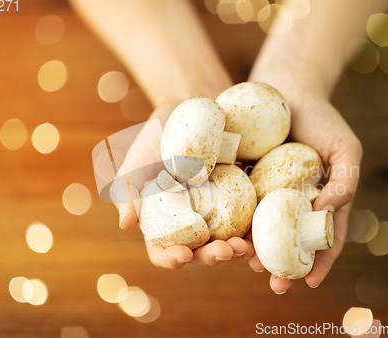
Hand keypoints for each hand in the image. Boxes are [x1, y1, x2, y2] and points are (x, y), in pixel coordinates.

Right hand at [116, 100, 252, 268]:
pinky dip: (255, 228)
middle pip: (200, 251)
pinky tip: (261, 230)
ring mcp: (217, 212)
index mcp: (163, 222)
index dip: (171, 258)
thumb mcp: (138, 158)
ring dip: (236, 249)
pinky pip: (248, 217)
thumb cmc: (156, 135)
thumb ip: (128, 189)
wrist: (191, 106)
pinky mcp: (240, 197)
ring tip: (244, 247)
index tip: (183, 256)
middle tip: (224, 252)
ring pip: (226, 240)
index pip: (163, 250)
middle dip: (211, 258)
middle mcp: (191, 222)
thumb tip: (126, 224)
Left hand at [246, 88, 361, 292]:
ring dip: (256, 249)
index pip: (322, 239)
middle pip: (287, 241)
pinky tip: (228, 231)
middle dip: (282, 266)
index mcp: (319, 201)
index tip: (310, 283)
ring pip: (260, 228)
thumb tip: (326, 214)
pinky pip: (237, 202)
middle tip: (274, 284)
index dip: (319, 263)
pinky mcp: (243, 178)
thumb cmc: (323, 119)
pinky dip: (235, 219)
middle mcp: (291, 202)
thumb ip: (345, 182)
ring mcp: (266, 192)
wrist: (287, 87)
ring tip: (248, 262)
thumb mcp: (346, 149)